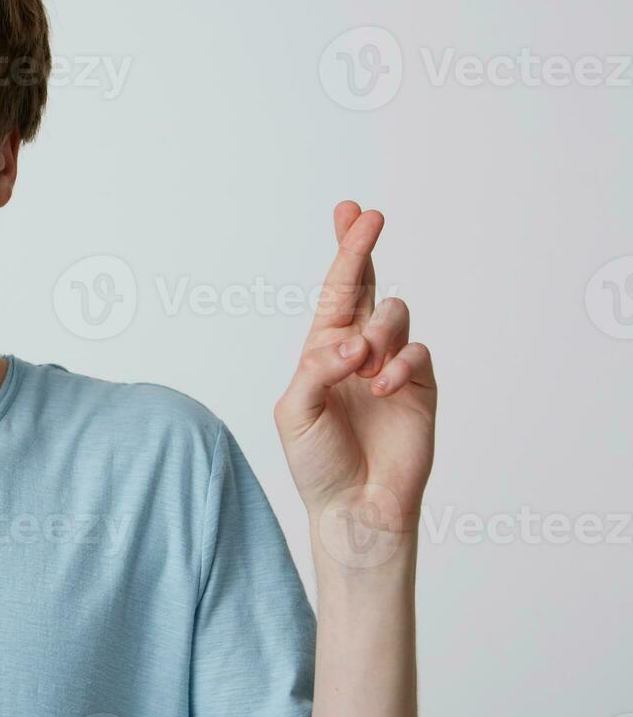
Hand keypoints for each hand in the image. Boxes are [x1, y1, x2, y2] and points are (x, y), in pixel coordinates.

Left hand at [273, 201, 436, 536]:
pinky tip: (381, 386)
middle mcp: (358, 349)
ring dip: (376, 332)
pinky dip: (398, 364)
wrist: (354, 506)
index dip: (344, 250)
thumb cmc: (316, 461)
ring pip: (394, 315)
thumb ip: (317, 369)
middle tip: (369, 218)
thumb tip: (350, 342)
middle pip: (369, 285)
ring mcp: (392, 365)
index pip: (335, 291)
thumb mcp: (296, 411)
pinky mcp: (421, 386)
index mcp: (322, 349)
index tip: (350, 210)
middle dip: (364, 249)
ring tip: (360, 365)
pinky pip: (417, 352)